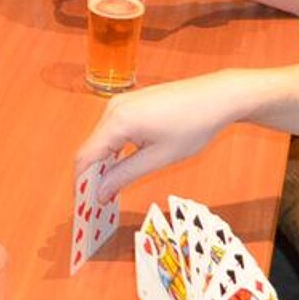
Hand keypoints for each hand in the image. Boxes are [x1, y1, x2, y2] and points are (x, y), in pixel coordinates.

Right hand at [74, 70, 249, 196]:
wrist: (217, 96)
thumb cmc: (193, 125)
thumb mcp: (159, 158)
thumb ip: (125, 176)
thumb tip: (101, 192)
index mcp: (118, 121)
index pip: (85, 156)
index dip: (81, 182)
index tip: (85, 203)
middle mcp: (113, 108)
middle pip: (91, 147)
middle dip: (92, 175)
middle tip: (99, 201)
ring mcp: (120, 103)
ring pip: (101, 139)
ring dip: (103, 162)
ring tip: (111, 187)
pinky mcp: (129, 103)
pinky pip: (112, 129)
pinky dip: (113, 149)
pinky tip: (123, 165)